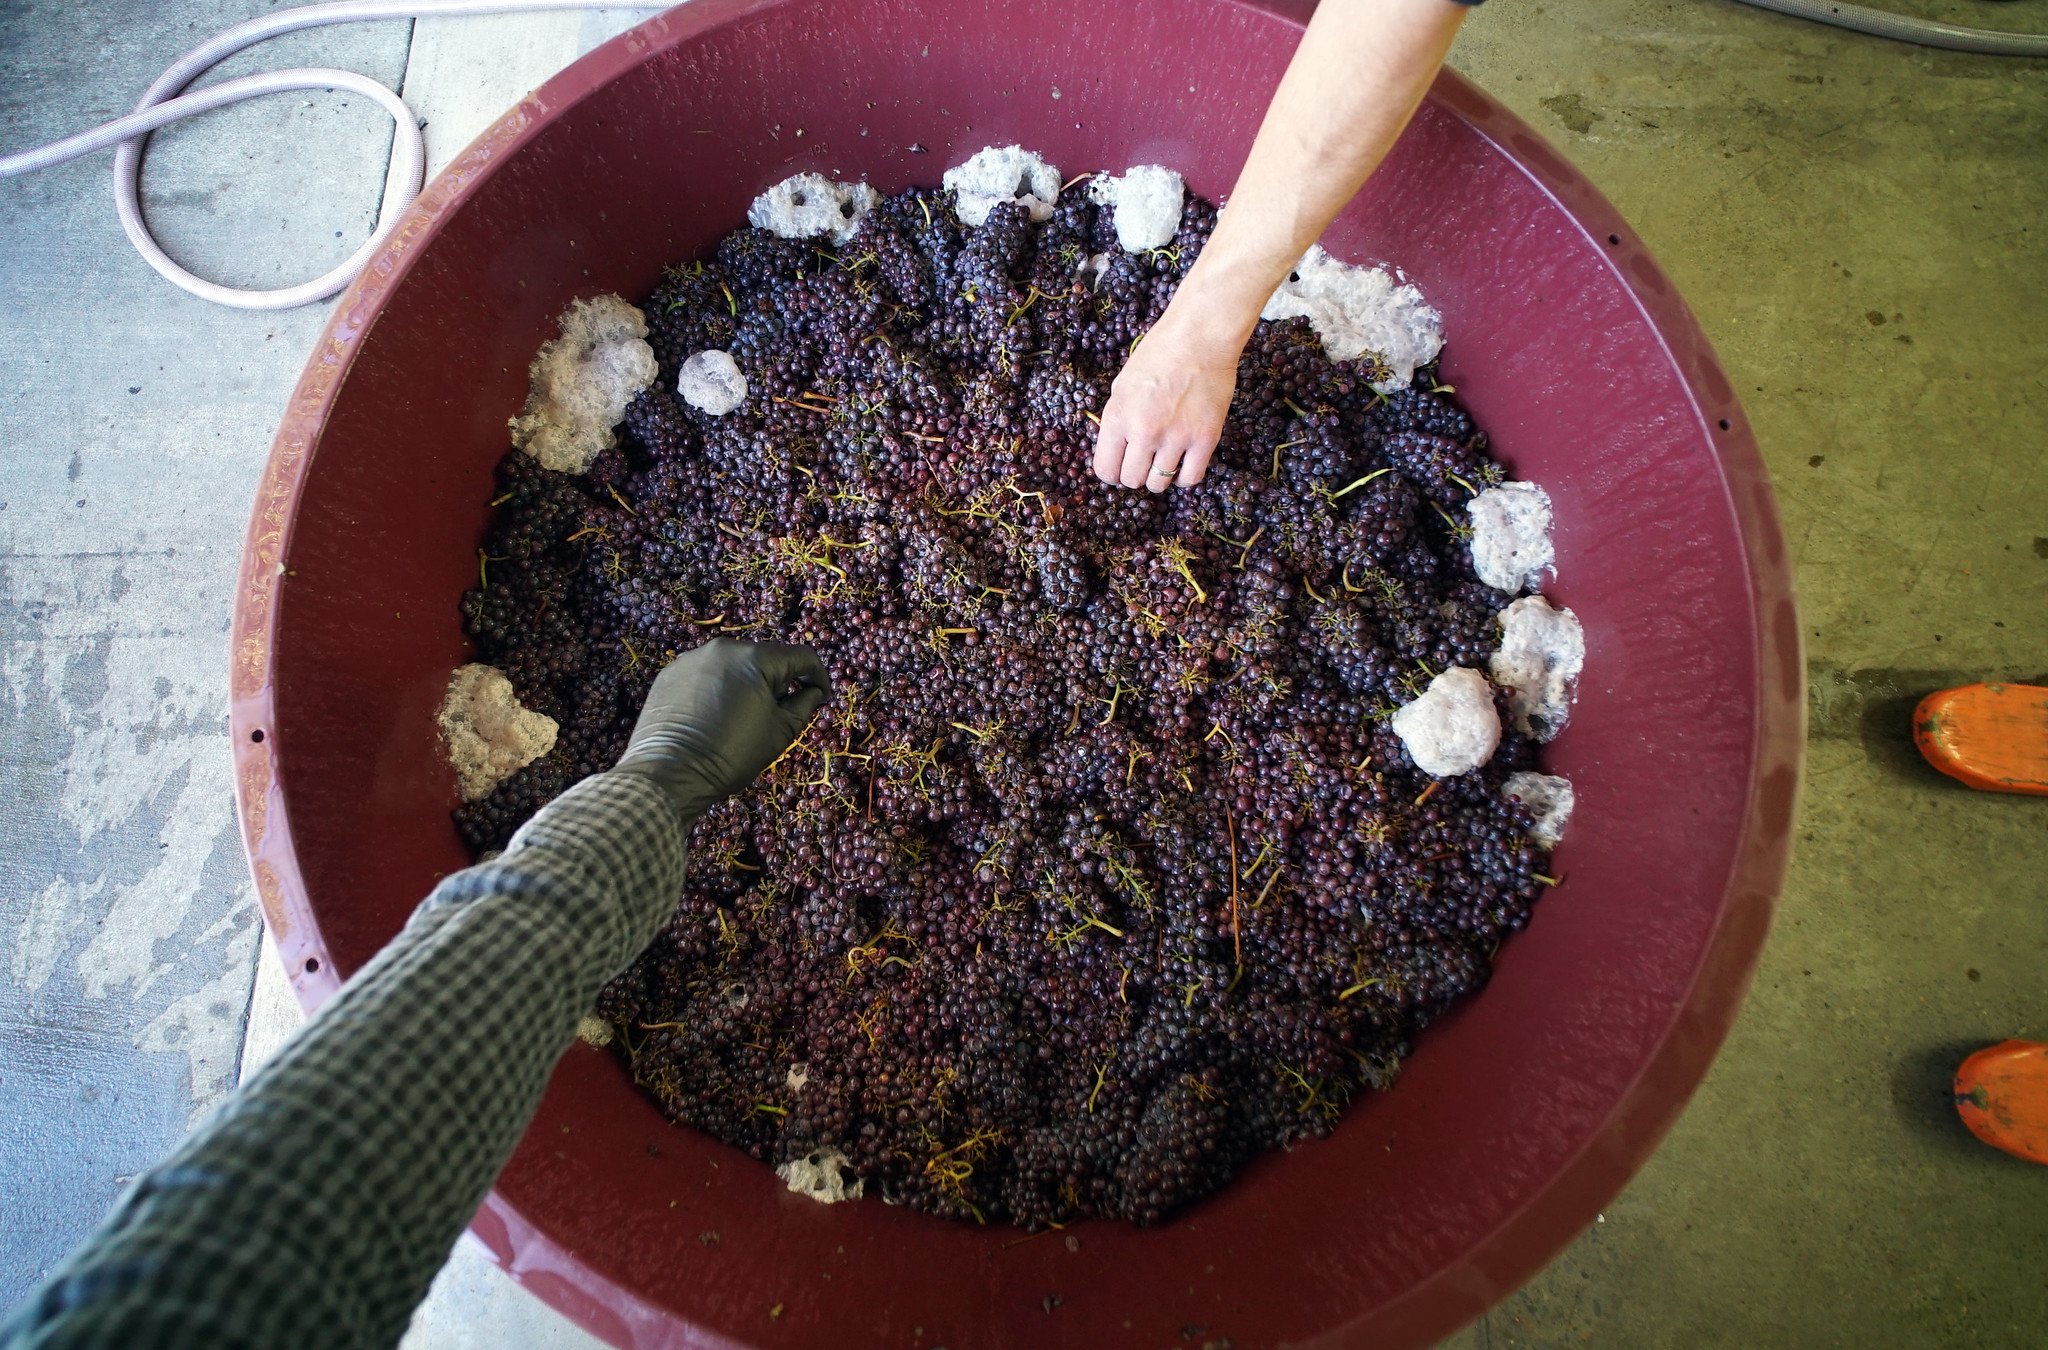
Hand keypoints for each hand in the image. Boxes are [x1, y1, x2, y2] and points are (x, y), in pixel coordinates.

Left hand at [613, 639, 830, 819]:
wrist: (671, 773)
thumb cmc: (733, 753)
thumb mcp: (780, 732)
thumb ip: (804, 704)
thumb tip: (813, 691)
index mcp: (756, 658)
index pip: (801, 656)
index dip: (818, 676)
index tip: (821, 696)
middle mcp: (724, 648)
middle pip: (764, 658)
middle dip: (778, 680)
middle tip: (781, 710)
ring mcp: (693, 658)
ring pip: (732, 664)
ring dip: (745, 683)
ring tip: (743, 714)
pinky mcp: (671, 672)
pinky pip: (705, 673)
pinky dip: (716, 687)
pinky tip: (714, 714)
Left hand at [1091, 306, 1242, 490]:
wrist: (1199, 338)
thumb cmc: (1159, 354)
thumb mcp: (1122, 384)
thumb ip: (1118, 418)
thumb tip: (1116, 447)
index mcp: (1118, 417)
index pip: (1106, 469)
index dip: (1112, 474)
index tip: (1119, 470)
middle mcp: (1144, 432)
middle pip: (1132, 480)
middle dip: (1135, 476)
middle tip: (1144, 464)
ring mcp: (1175, 438)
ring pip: (1160, 484)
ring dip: (1159, 477)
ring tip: (1164, 462)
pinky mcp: (1205, 439)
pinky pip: (1190, 478)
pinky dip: (1185, 477)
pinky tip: (1184, 464)